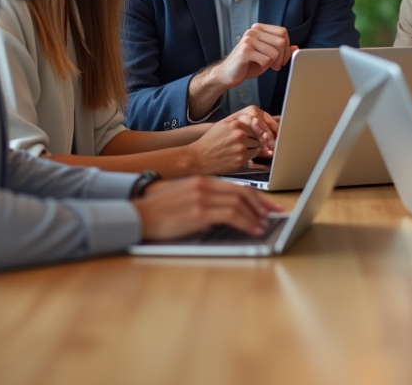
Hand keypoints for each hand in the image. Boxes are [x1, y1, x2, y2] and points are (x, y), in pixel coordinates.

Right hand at [133, 176, 281, 239]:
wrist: (138, 213)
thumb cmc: (158, 208)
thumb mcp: (184, 195)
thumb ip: (204, 197)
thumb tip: (223, 209)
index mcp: (203, 181)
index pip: (236, 186)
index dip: (256, 196)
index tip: (267, 205)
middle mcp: (205, 186)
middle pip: (242, 192)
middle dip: (262, 204)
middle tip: (273, 213)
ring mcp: (202, 198)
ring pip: (240, 203)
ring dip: (256, 216)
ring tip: (264, 225)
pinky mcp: (199, 213)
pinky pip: (231, 216)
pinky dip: (247, 223)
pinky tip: (253, 230)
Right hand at [187, 108, 275, 174]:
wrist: (199, 157)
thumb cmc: (210, 140)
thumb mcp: (222, 124)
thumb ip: (239, 120)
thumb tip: (256, 120)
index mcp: (236, 125)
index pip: (256, 127)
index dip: (254, 132)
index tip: (252, 135)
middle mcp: (240, 136)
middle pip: (258, 137)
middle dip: (254, 140)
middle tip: (243, 144)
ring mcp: (241, 149)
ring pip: (257, 148)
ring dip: (252, 149)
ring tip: (239, 150)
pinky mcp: (241, 161)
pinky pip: (252, 158)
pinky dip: (247, 157)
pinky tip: (237, 156)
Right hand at [214, 24, 296, 90]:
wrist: (228, 74)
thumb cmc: (249, 64)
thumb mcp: (268, 56)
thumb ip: (281, 50)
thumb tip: (296, 48)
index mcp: (259, 28)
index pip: (283, 32)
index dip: (287, 47)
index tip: (283, 58)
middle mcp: (253, 31)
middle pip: (281, 41)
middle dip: (283, 56)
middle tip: (277, 65)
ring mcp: (248, 39)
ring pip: (275, 51)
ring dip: (274, 63)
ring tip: (268, 66)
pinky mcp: (245, 50)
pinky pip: (266, 59)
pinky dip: (265, 66)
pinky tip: (257, 66)